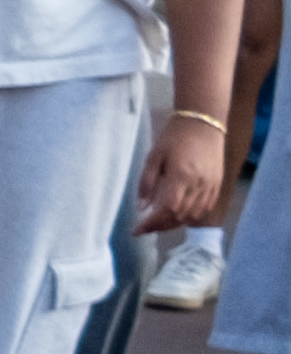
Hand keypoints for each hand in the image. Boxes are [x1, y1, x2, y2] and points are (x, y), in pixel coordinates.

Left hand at [136, 111, 224, 234]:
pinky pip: (205, 208)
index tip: (136, 231)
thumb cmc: (174, 137)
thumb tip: (142, 208)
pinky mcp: (217, 183)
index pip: (166, 210)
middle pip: (179, 216)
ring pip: (193, 215)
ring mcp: (211, 185)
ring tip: (159, 223)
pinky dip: (191, 216)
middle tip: (144, 228)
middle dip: (160, 226)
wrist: (203, 122)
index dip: (151, 224)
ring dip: (175, 223)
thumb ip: (147, 183)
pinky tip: (178, 216)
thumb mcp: (153, 157)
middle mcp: (199, 184)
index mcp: (181, 177)